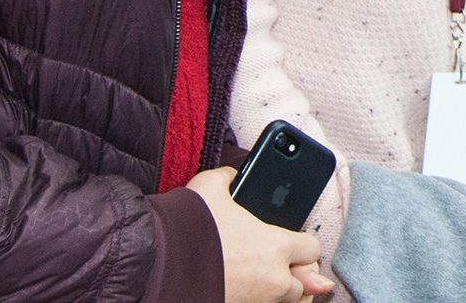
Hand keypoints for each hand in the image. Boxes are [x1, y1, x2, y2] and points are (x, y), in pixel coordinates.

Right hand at [188, 167, 331, 302]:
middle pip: (305, 282)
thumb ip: (229, 177)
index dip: (302, 245)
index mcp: (277, 246)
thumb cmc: (187, 227)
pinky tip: (248, 291)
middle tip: (282, 266)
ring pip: (287, 301)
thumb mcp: (209, 187)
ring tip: (268, 282)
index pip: (312, 248)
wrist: (153, 266)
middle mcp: (273, 280)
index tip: (291, 243)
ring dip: (283, 292)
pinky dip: (258, 301)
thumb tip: (232, 175)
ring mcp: (255, 302)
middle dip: (297, 274)